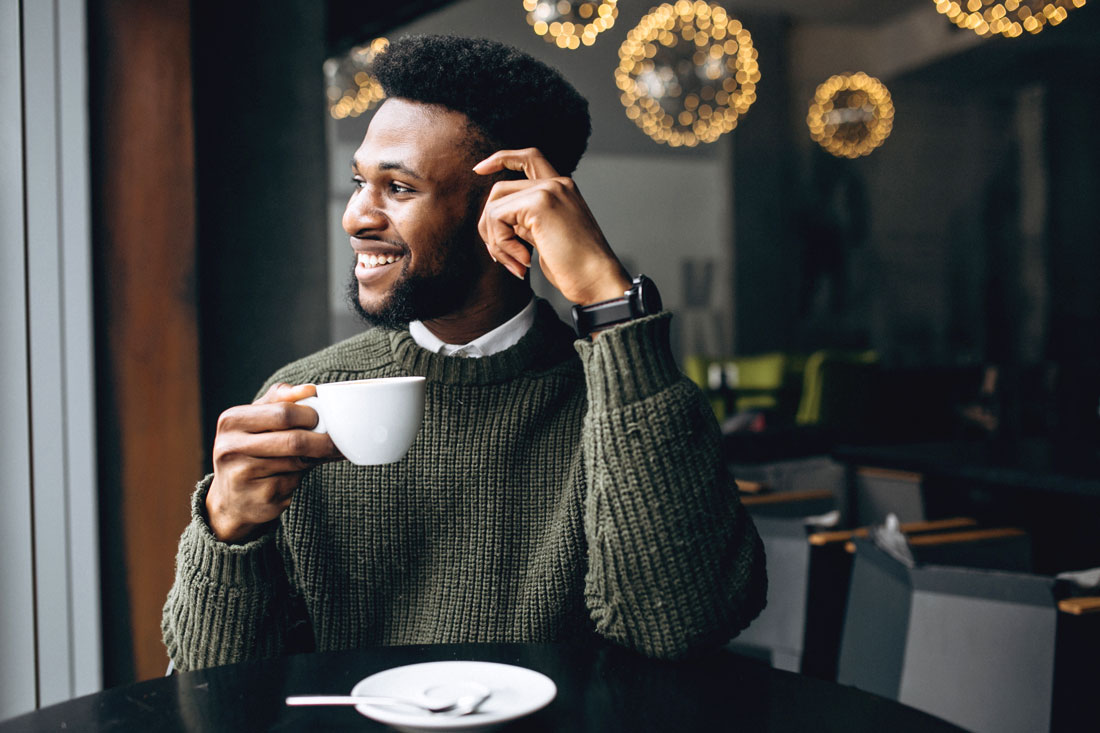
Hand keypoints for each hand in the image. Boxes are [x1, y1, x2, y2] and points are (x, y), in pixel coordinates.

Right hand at [206, 383, 340, 542]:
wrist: (232, 500)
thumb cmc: (250, 451)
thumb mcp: (256, 420)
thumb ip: (280, 399)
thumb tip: (310, 389)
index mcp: (231, 421)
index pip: (283, 413)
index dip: (310, 415)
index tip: (324, 419)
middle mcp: (231, 448)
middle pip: (294, 440)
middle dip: (322, 441)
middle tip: (336, 441)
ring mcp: (243, 476)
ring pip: (297, 462)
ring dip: (315, 460)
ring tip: (318, 456)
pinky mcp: (259, 498)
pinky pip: (293, 483)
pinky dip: (301, 478)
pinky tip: (293, 477)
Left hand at [473, 148, 631, 305]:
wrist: (598, 280)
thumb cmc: (575, 268)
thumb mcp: (546, 237)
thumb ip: (525, 221)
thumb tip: (496, 220)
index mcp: (562, 189)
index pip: (528, 158)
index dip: (501, 159)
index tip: (478, 170)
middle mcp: (557, 183)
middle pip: (499, 189)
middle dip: (489, 224)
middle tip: (501, 256)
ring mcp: (549, 190)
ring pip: (494, 206)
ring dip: (496, 241)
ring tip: (516, 264)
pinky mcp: (539, 203)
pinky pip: (496, 217)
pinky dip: (501, 244)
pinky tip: (523, 262)